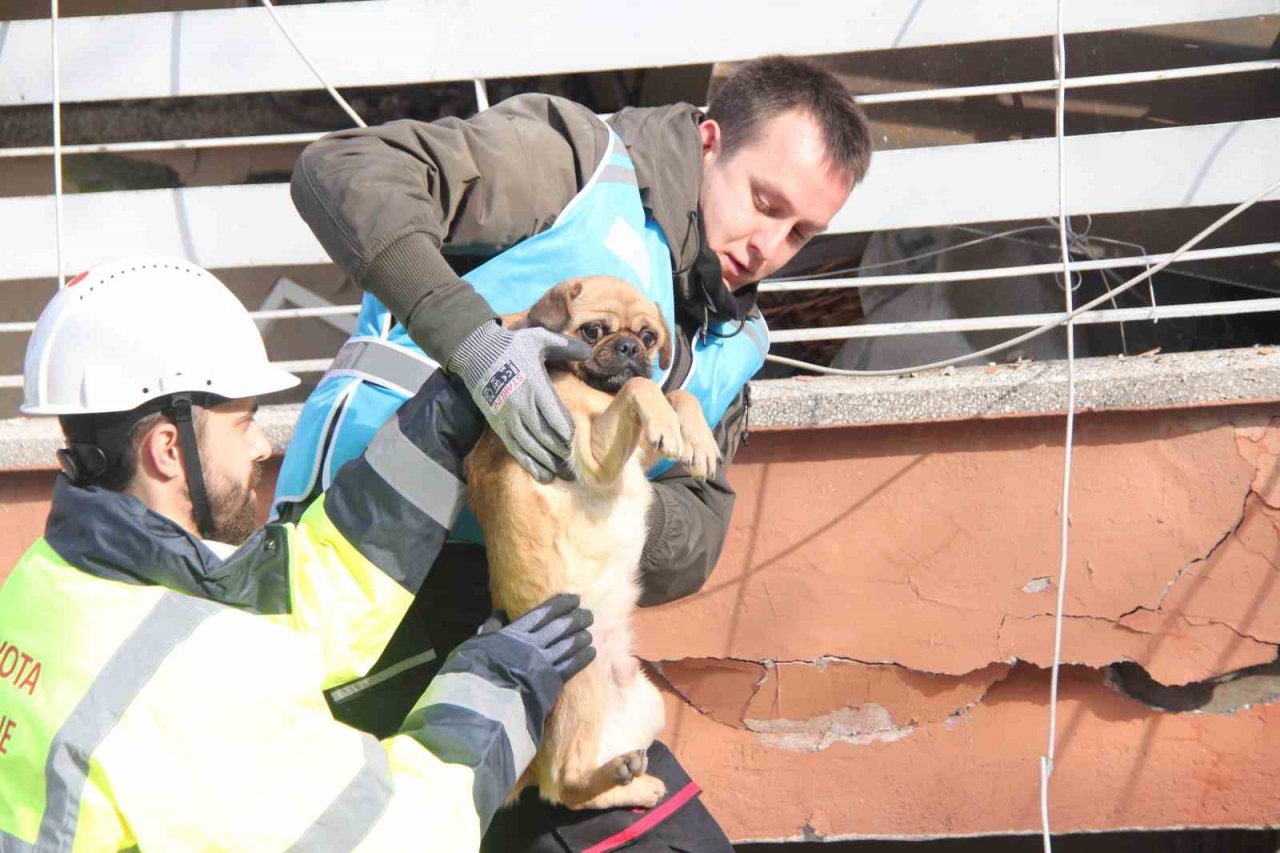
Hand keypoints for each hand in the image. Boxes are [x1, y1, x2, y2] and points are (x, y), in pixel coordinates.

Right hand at [448, 321, 591, 482]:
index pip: (556, 417)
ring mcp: (508, 417)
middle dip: (562, 455)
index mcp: (535, 386)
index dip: (569, 435)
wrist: (476, 352)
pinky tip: (542, 474)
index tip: (581, 446)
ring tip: (562, 476)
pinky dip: (529, 463)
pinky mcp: (498, 425)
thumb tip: (590, 351)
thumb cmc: (512, 345)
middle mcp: (522, 406)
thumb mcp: (539, 339)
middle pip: (546, 437)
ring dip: (547, 463)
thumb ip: (565, 346)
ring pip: (531, 447)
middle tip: (578, 471)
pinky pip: (515, 448)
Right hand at [478, 593, 595, 684]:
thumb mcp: (478, 644)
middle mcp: (534, 644)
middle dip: (577, 619)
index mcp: (516, 632)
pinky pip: (572, 666)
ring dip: (581, 637)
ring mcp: (544, 663)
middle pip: (561, 627)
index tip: (574, 599)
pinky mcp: (551, 682)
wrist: (484, 701)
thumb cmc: (475, 671)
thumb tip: (498, 613)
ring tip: (589, 633)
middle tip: (588, 614)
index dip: (561, 604)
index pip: (544, 613)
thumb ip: (491, 629)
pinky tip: (591, 652)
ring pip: (569, 645)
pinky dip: (583, 657)